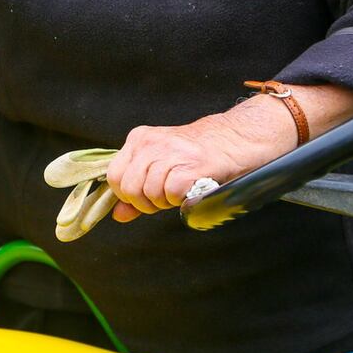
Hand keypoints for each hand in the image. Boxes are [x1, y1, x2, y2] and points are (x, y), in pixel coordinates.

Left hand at [105, 96, 296, 222]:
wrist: (238, 138)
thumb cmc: (199, 155)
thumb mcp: (162, 166)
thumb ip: (137, 191)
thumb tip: (118, 214)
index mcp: (140, 139)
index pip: (114, 176)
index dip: (128, 194)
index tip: (147, 195)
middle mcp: (151, 142)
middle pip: (128, 188)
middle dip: (145, 202)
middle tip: (167, 196)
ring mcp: (171, 152)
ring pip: (148, 193)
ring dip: (166, 201)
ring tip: (182, 189)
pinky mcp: (191, 165)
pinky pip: (171, 194)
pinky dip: (181, 200)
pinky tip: (192, 189)